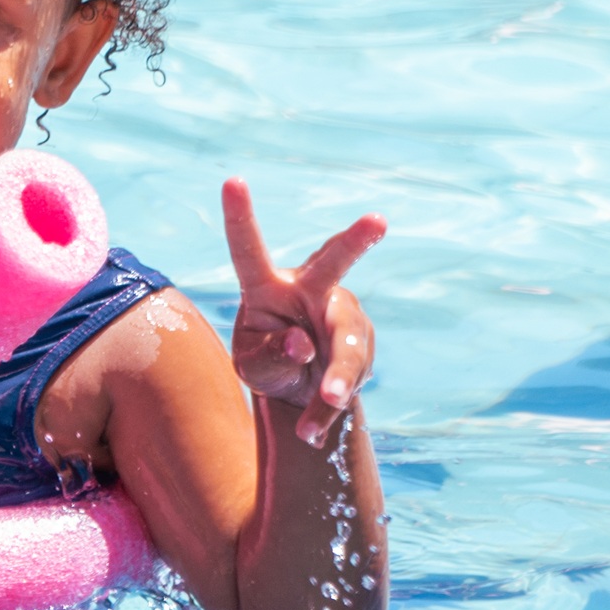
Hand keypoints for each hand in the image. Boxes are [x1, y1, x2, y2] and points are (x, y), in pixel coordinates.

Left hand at [222, 177, 381, 445]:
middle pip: (332, 263)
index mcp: (265, 286)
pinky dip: (329, 407)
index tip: (232, 180)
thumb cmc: (267, 364)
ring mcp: (341, 312)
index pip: (248, 249)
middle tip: (378, 221)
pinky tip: (310, 429)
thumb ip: (269, 357)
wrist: (303, 391)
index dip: (239, 216)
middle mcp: (308, 289)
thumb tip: (302, 344)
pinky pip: (349, 377)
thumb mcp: (253, 368)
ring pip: (346, 342)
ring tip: (327, 400)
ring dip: (336, 378)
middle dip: (355, 241)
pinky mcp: (361, 340)